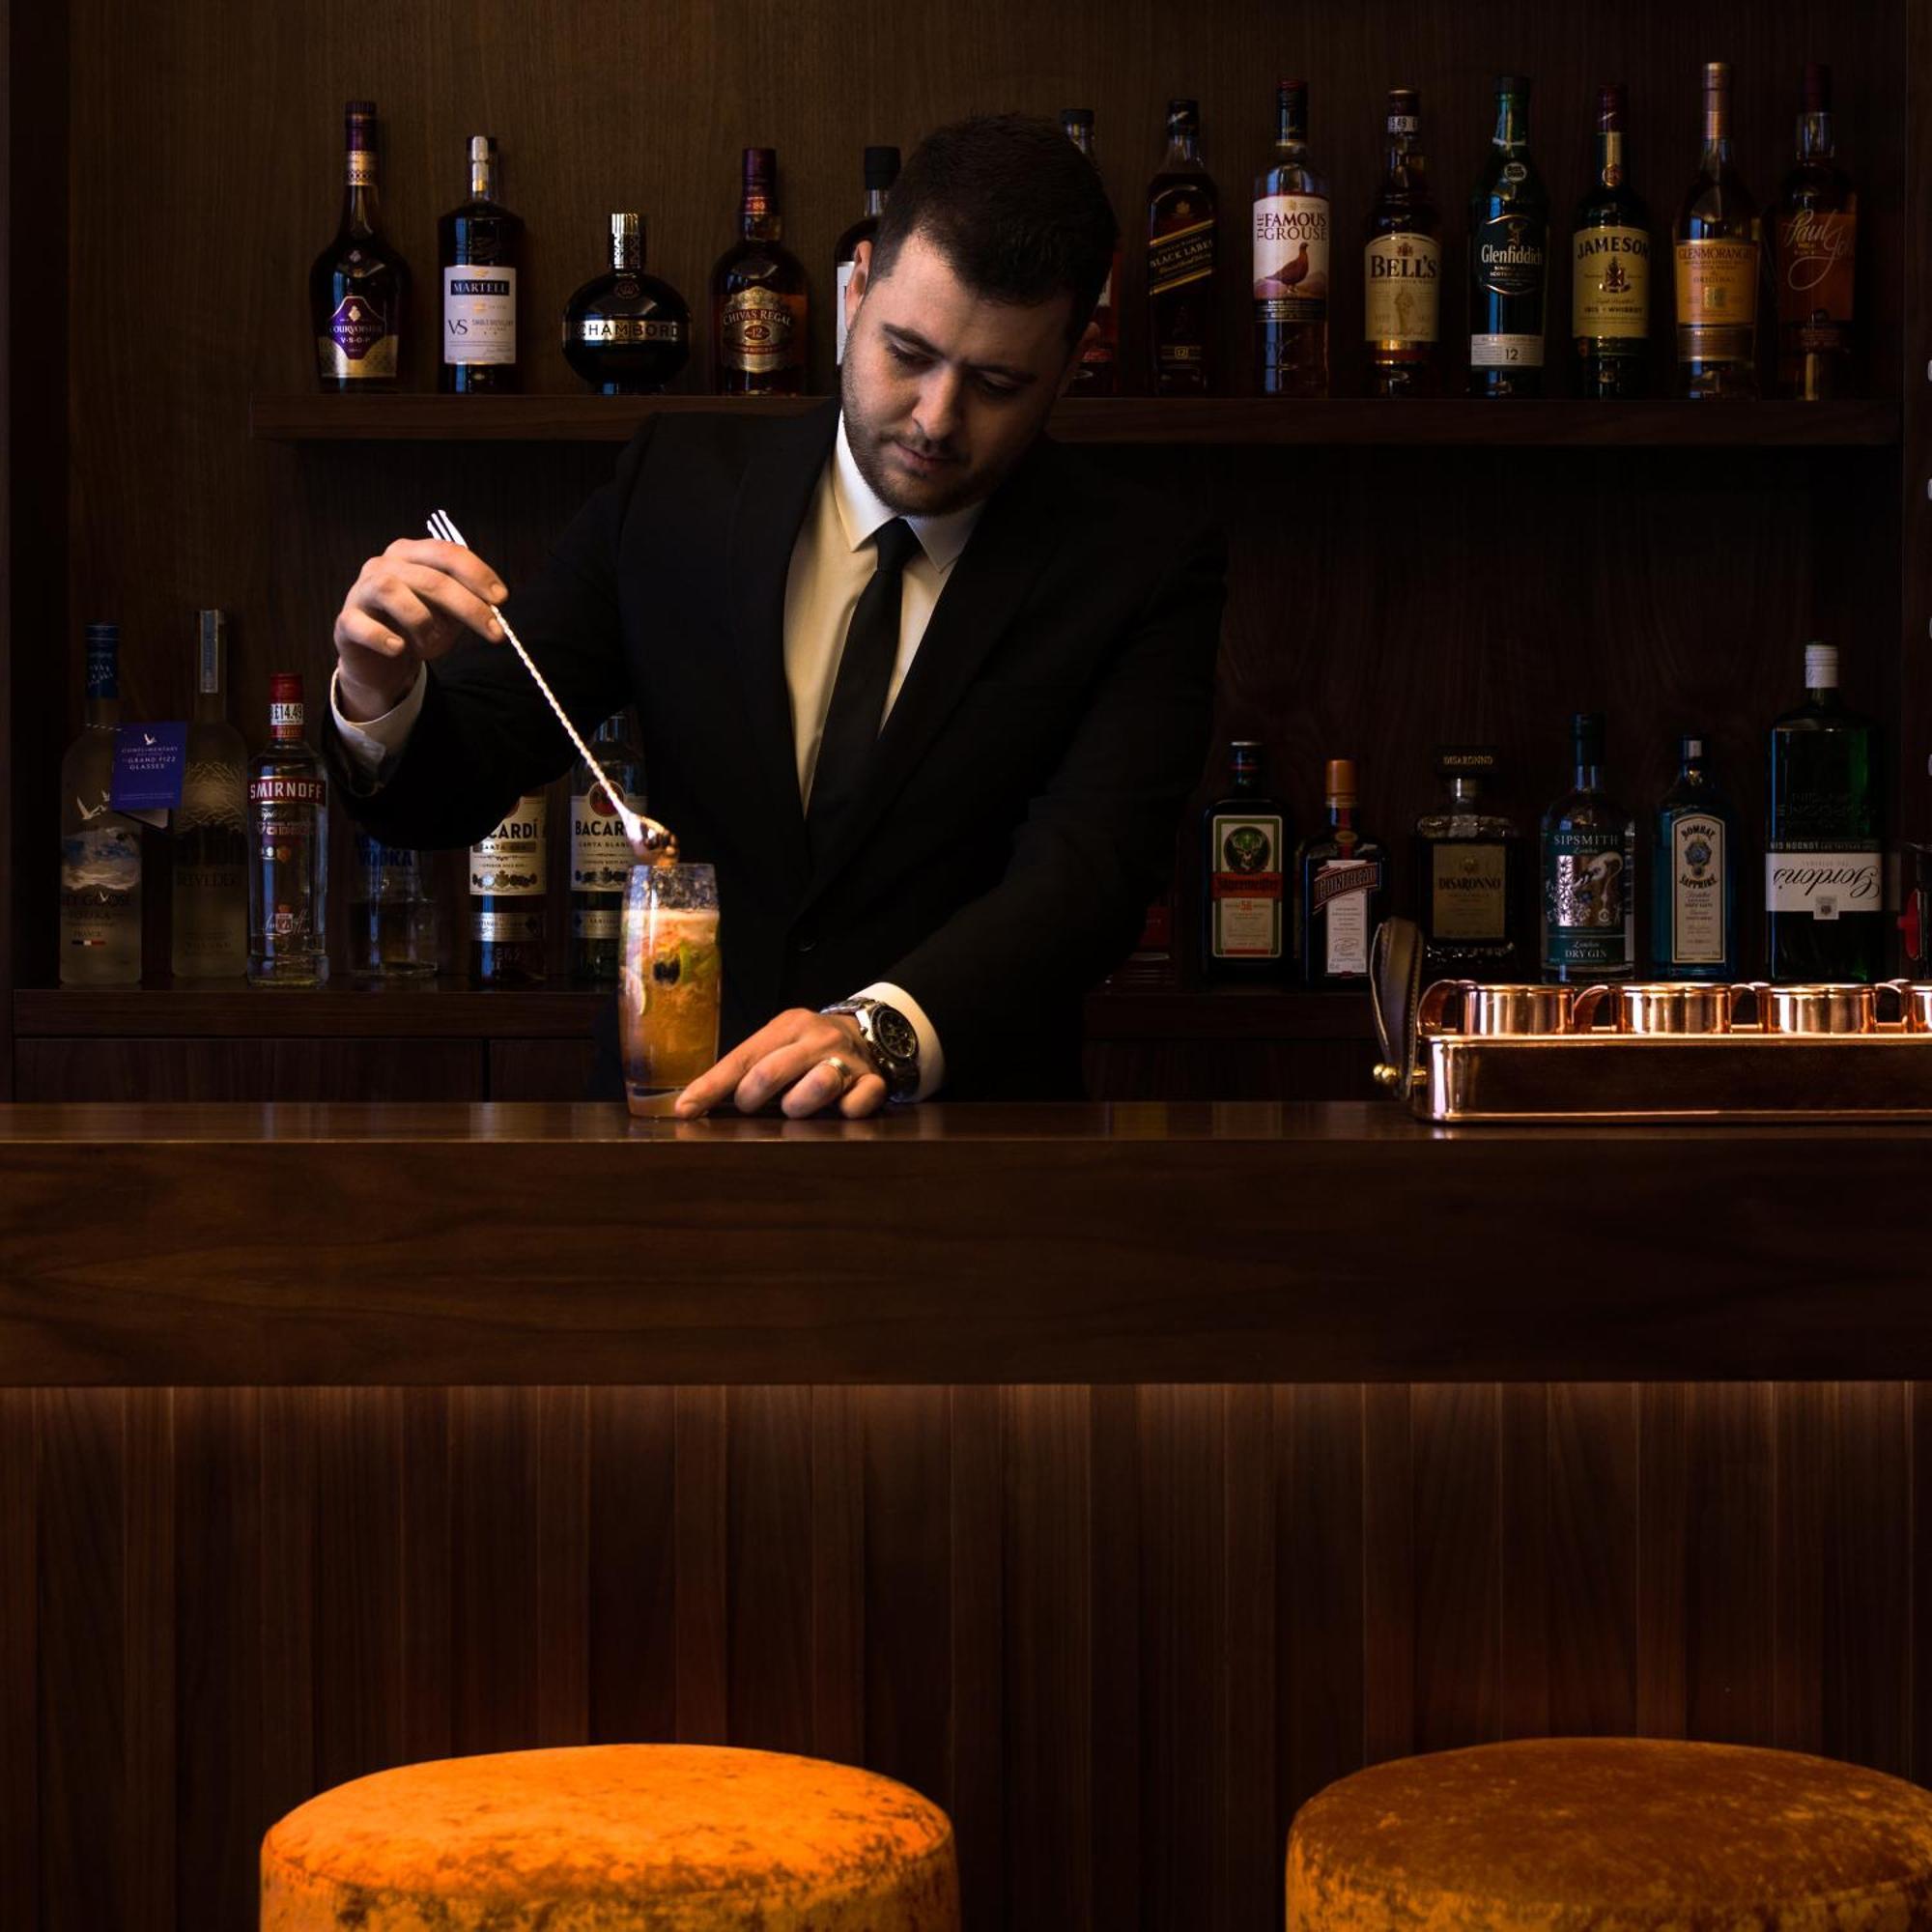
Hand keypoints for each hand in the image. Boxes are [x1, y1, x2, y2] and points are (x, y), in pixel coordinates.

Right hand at [332, 537, 511, 720]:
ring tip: (432, 643)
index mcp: (411, 555)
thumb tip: (494, 605)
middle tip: (495, 632)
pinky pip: (361, 625)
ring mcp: (360, 591)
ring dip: (422, 621)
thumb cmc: (418, 630)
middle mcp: (383, 566)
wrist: (380, 661)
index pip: (447, 553)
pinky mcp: (345, 622)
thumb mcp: (448, 615)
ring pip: (391, 590)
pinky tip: (399, 649)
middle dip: (467, 606)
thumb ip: (467, 604)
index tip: (502, 598)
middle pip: (429, 577)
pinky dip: (383, 638)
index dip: (477, 573)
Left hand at [674, 1009, 887, 1119]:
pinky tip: (840, 1110)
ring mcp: (848, 1059)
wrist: (869, 1034)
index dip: (711, 1087)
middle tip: (752, 1106)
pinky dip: (847, 1111)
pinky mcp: (873, 1081)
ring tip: (796, 1107)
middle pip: (771, 1072)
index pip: (742, 1059)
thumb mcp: (778, 1045)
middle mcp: (817, 1038)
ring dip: (799, 1105)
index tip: (686, 1110)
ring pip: (818, 1084)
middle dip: (752, 1097)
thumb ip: (746, 1069)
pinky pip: (858, 1103)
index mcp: (787, 1027)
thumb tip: (691, 1105)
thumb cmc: (809, 1048)